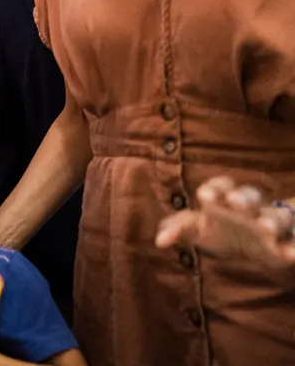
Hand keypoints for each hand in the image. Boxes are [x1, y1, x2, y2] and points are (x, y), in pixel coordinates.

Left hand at [156, 176, 294, 272]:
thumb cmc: (223, 229)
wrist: (258, 244)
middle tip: (235, 200)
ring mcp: (273, 222)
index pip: (221, 186)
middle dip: (242, 198)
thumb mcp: (200, 228)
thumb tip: (159, 241)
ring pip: (277, 216)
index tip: (204, 195)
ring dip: (273, 221)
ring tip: (267, 229)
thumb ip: (179, 229)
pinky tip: (291, 254)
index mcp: (226, 199)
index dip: (215, 188)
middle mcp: (251, 207)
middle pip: (249, 196)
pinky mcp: (290, 240)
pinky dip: (294, 247)